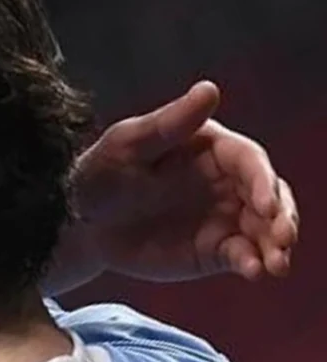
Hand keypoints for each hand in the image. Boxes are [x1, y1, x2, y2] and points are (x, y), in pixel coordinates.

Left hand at [68, 81, 298, 284]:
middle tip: (283, 239)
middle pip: (270, 197)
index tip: (265, 206)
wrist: (79, 223)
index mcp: (213, 148)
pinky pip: (242, 255)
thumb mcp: (128, 145)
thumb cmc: (100, 173)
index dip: (263, 182)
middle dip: (282, 218)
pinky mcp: (214, 249)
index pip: (250, 162)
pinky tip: (254, 272)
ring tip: (275, 265)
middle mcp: (227, 181)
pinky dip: (253, 263)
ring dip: (276, 246)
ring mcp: (224, 216)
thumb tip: (209, 89)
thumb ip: (170, 122)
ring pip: (264, 229)